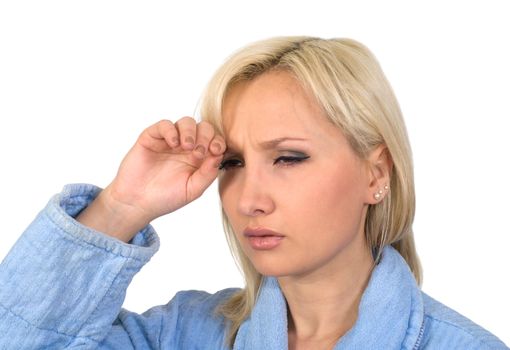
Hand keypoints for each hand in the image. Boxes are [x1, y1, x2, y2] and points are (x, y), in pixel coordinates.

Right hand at [77, 117, 225, 240]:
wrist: (137, 202)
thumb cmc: (165, 198)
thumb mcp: (192, 190)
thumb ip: (208, 174)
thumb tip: (219, 155)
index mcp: (200, 158)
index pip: (215, 141)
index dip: (219, 142)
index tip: (216, 151)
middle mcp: (187, 147)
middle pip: (204, 127)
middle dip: (206, 136)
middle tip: (199, 152)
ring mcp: (169, 141)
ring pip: (186, 122)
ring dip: (190, 132)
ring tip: (187, 147)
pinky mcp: (152, 137)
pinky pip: (165, 125)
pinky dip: (171, 131)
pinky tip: (173, 145)